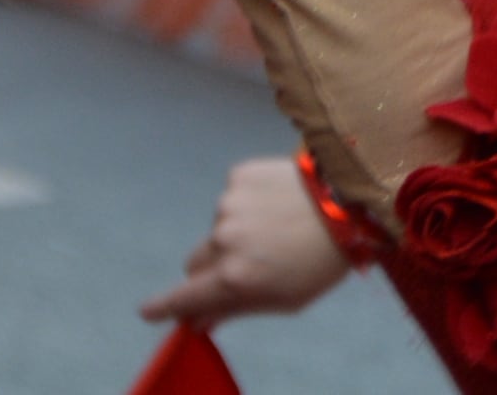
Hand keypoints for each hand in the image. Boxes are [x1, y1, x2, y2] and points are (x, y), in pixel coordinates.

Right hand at [137, 154, 351, 325]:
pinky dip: (246, 204)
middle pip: (196, 262)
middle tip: (243, 267)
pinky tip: (276, 204)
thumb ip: (237, 309)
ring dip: (236, 234)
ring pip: (218, 228)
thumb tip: (202, 320)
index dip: (165, 306)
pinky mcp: (237, 176)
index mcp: (235, 278)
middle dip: (211, 270)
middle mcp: (224, 240)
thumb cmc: (320, 261)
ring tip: (277, 229)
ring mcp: (228, 205)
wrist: (349, 201)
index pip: (186, 297)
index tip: (147, 311)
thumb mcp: (284, 300)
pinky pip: (232, 198)